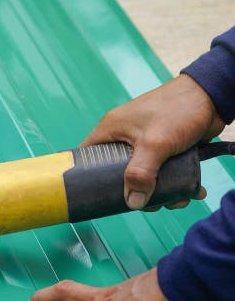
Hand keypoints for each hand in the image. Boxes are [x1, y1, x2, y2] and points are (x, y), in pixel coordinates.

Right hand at [83, 74, 224, 209]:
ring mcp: (145, 143)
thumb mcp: (154, 144)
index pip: (87, 157)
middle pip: (118, 174)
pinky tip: (187, 191)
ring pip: (143, 176)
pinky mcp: (164, 148)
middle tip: (148, 204)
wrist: (213, 96)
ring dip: (159, 192)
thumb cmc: (178, 109)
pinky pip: (162, 172)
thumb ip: (140, 174)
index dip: (87, 178)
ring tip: (175, 200)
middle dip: (134, 192)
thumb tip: (133, 203)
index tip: (98, 197)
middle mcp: (124, 137)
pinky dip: (173, 184)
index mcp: (111, 130)